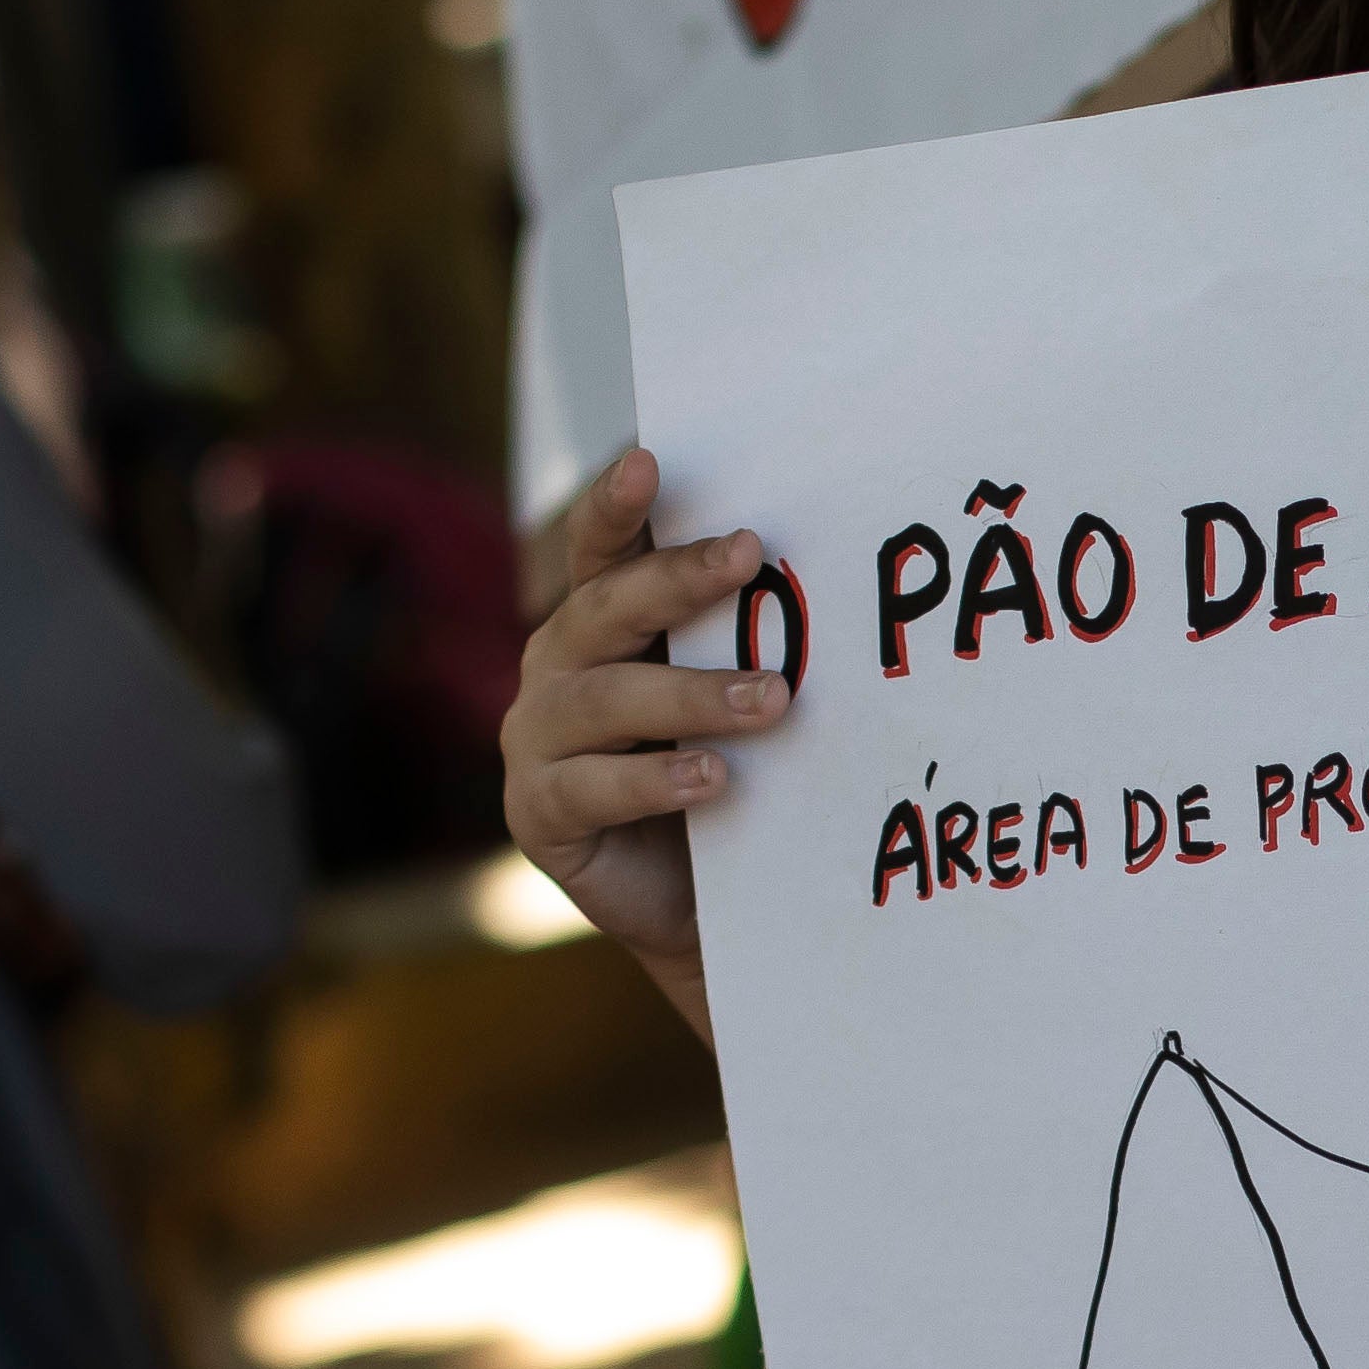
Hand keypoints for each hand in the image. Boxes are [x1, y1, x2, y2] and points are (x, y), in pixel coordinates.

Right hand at [503, 448, 789, 1041]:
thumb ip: (748, 642)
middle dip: (675, 579)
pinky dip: (653, 781)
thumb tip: (832, 580)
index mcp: (602, 623)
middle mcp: (557, 666)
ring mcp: (536, 738)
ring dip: (691, 694)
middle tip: (749, 556)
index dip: (616, 504)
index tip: (650, 460)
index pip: (603, 548)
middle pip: (603, 608)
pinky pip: (589, 788)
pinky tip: (712, 780)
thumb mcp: (737, 699)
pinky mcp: (537, 813)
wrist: (700, 908)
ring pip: (603, 699)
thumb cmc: (729, 782)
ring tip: (772, 700)